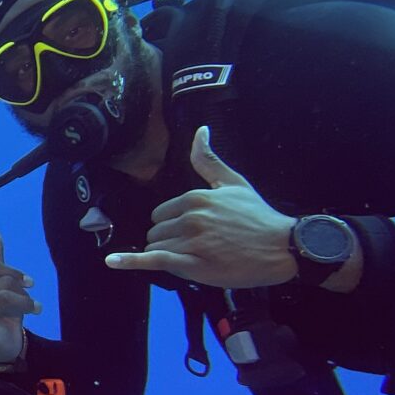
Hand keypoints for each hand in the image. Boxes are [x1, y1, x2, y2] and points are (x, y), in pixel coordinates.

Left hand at [106, 127, 299, 286]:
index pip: (161, 213)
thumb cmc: (258, 216)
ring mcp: (190, 241)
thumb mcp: (234, 182)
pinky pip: (154, 261)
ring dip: (170, 254)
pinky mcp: (192, 264)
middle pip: (156, 231)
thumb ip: (208, 159)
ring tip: (200, 257)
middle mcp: (189, 217)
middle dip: (170, 240)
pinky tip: (113, 261)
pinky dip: (131, 261)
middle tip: (200, 246)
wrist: (281, 247)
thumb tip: (200, 130)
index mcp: (195, 197)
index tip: (195, 231)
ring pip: (157, 247)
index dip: (173, 224)